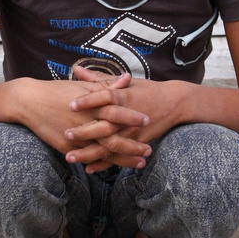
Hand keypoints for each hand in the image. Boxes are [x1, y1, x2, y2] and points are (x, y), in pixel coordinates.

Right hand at [12, 76, 151, 170]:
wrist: (29, 101)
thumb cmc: (57, 90)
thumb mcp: (83, 85)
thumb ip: (106, 84)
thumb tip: (128, 77)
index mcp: (91, 104)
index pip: (116, 111)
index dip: (132, 117)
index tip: (148, 120)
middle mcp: (86, 122)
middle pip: (113, 137)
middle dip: (133, 145)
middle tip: (149, 150)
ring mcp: (77, 137)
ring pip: (103, 151)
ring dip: (123, 159)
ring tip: (140, 163)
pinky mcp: (67, 147)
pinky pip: (88, 158)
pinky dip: (102, 164)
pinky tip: (113, 169)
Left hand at [66, 71, 193, 168]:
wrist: (173, 103)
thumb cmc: (146, 89)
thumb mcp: (124, 82)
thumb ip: (99, 78)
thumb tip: (76, 69)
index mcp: (124, 96)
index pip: (104, 97)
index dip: (88, 101)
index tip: (70, 105)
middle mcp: (127, 115)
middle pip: (104, 125)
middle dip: (84, 132)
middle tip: (66, 134)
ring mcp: (132, 132)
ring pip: (108, 145)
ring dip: (88, 153)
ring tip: (70, 156)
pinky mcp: (137, 143)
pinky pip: (118, 156)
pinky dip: (104, 163)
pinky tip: (89, 168)